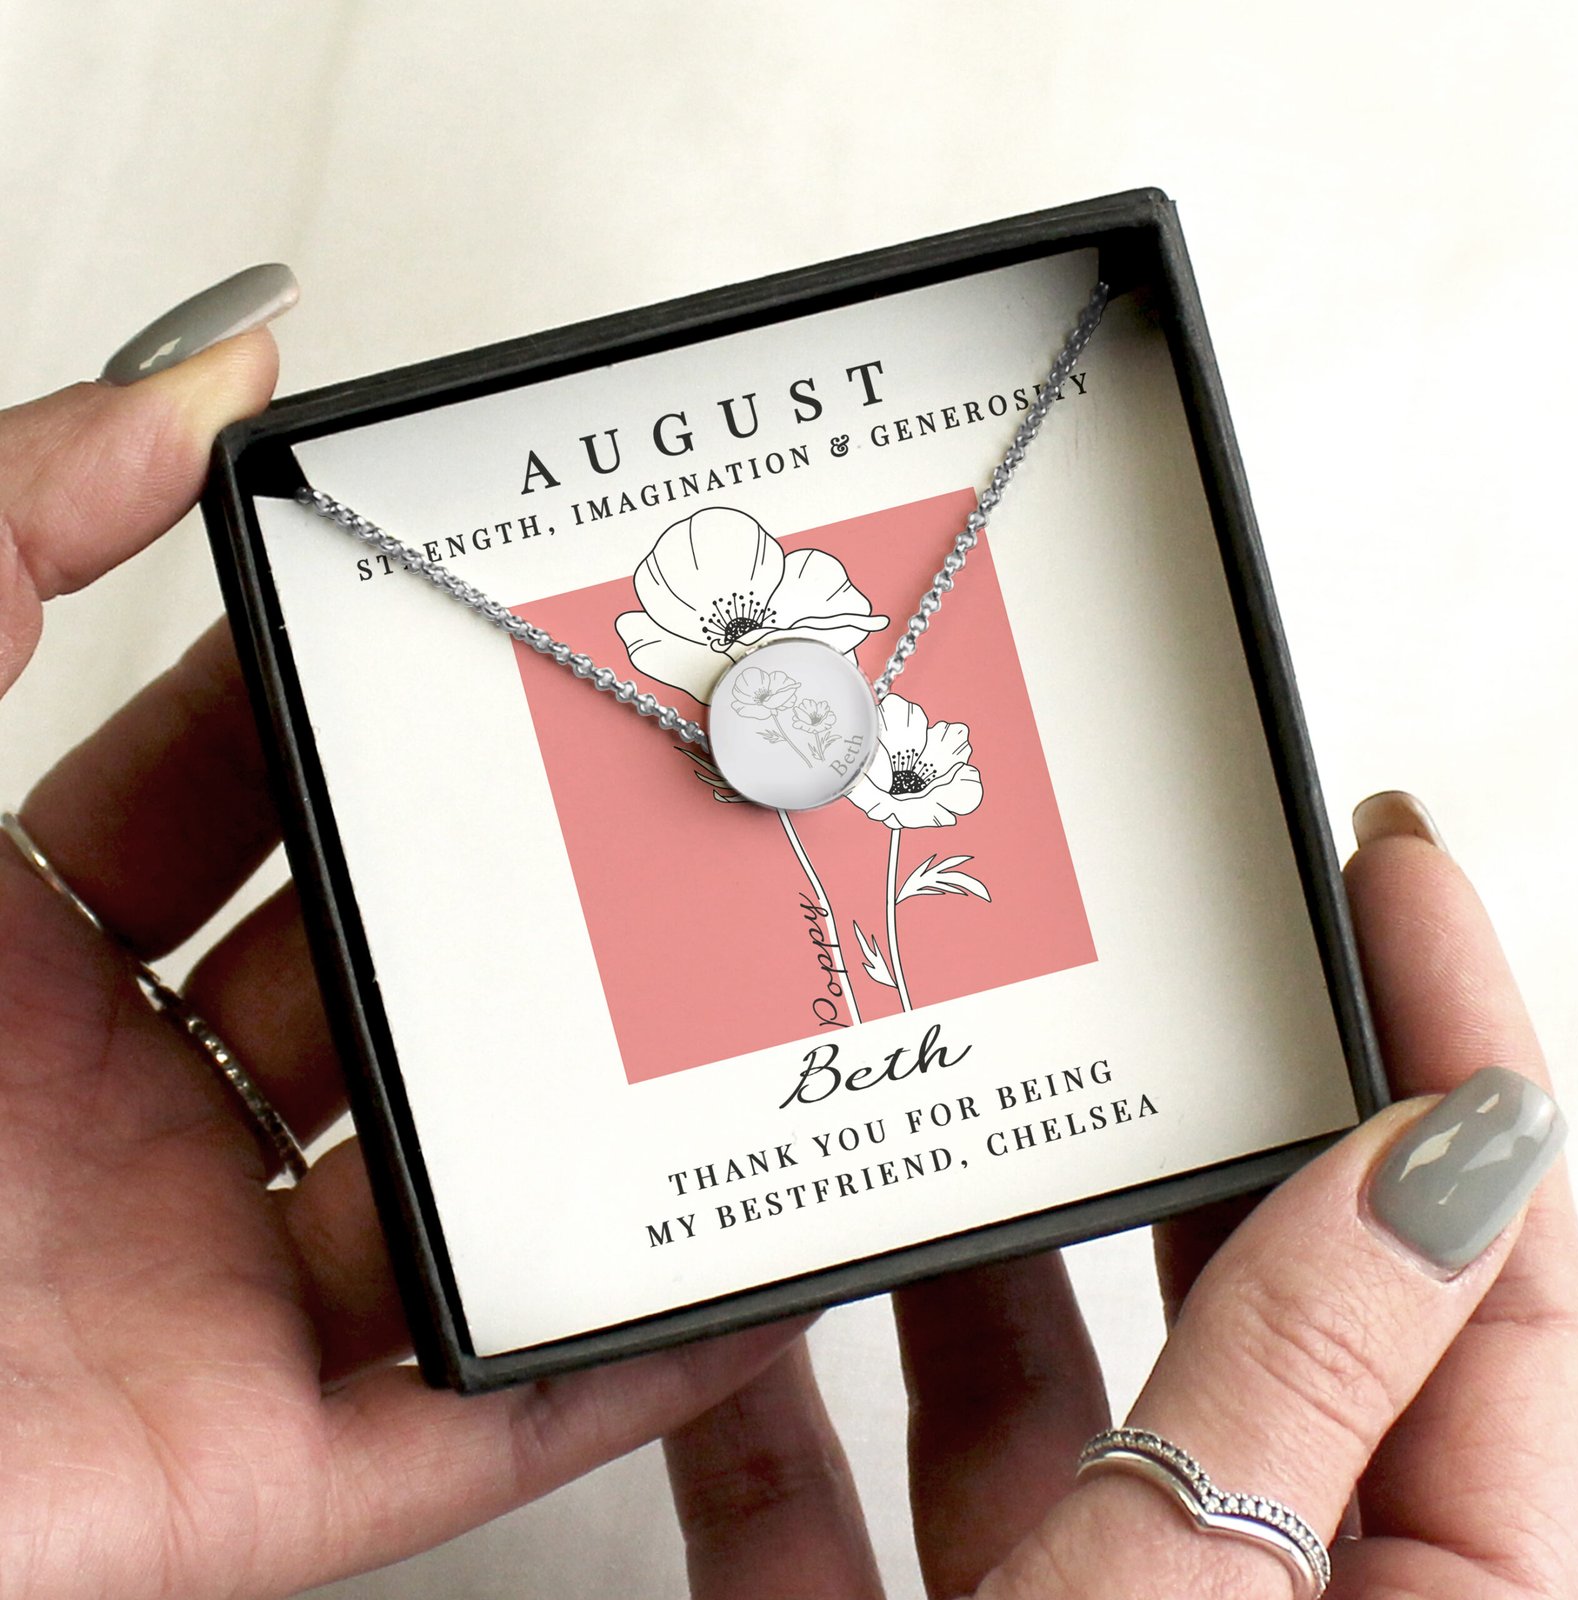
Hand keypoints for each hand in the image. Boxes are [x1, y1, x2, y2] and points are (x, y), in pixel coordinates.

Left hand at [0, 278, 802, 1599]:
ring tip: (731, 1021)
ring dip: (595, 1121)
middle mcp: (105, 1131)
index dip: (360, 717)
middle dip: (517, 904)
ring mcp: (184, 1307)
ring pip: (454, 1201)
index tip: (481, 648)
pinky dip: (610, 1357)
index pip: (238, 806)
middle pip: (381, 993)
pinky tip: (719, 1271)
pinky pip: (466, 1421)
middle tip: (644, 817)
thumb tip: (198, 380)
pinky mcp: (231, 1481)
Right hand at [663, 801, 1577, 1597]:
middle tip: (1147, 948)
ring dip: (963, 1239)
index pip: (1494, 1274)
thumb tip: (1439, 1149)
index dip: (1453, 1043)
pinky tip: (734, 1302)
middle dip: (1191, 1113)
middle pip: (1257, 1296)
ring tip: (929, 1076)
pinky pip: (827, 1496)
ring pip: (1037, 1386)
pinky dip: (768, 1401)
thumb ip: (1300, 1383)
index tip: (1383, 865)